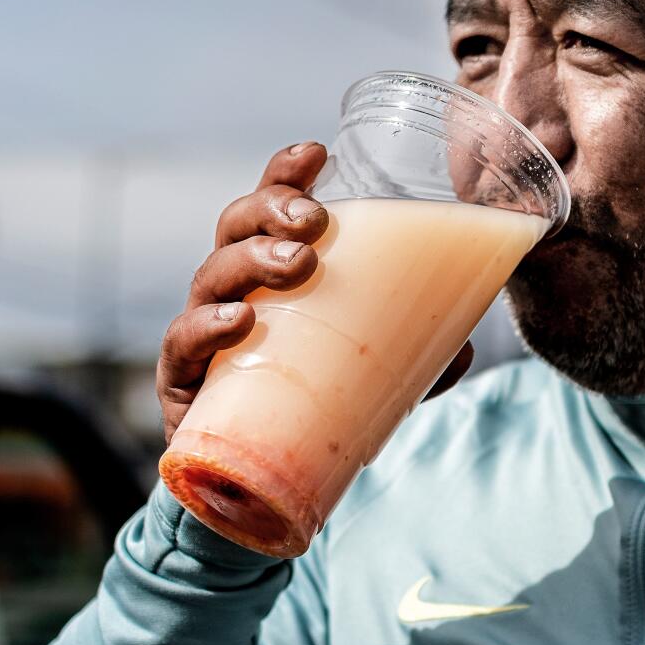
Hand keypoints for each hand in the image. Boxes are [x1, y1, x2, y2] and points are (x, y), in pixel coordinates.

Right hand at [155, 142, 473, 440]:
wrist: (251, 492)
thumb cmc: (305, 411)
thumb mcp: (369, 376)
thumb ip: (415, 361)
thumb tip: (462, 348)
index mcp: (268, 276)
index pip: (268, 208)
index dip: (285, 175)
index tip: (317, 153)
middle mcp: (229, 294)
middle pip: (235, 228)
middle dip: (272, 210)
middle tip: (314, 221)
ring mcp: (201, 335)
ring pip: (212, 275)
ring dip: (252, 259)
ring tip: (298, 265)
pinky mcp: (182, 385)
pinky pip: (183, 346)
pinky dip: (206, 327)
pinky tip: (240, 320)